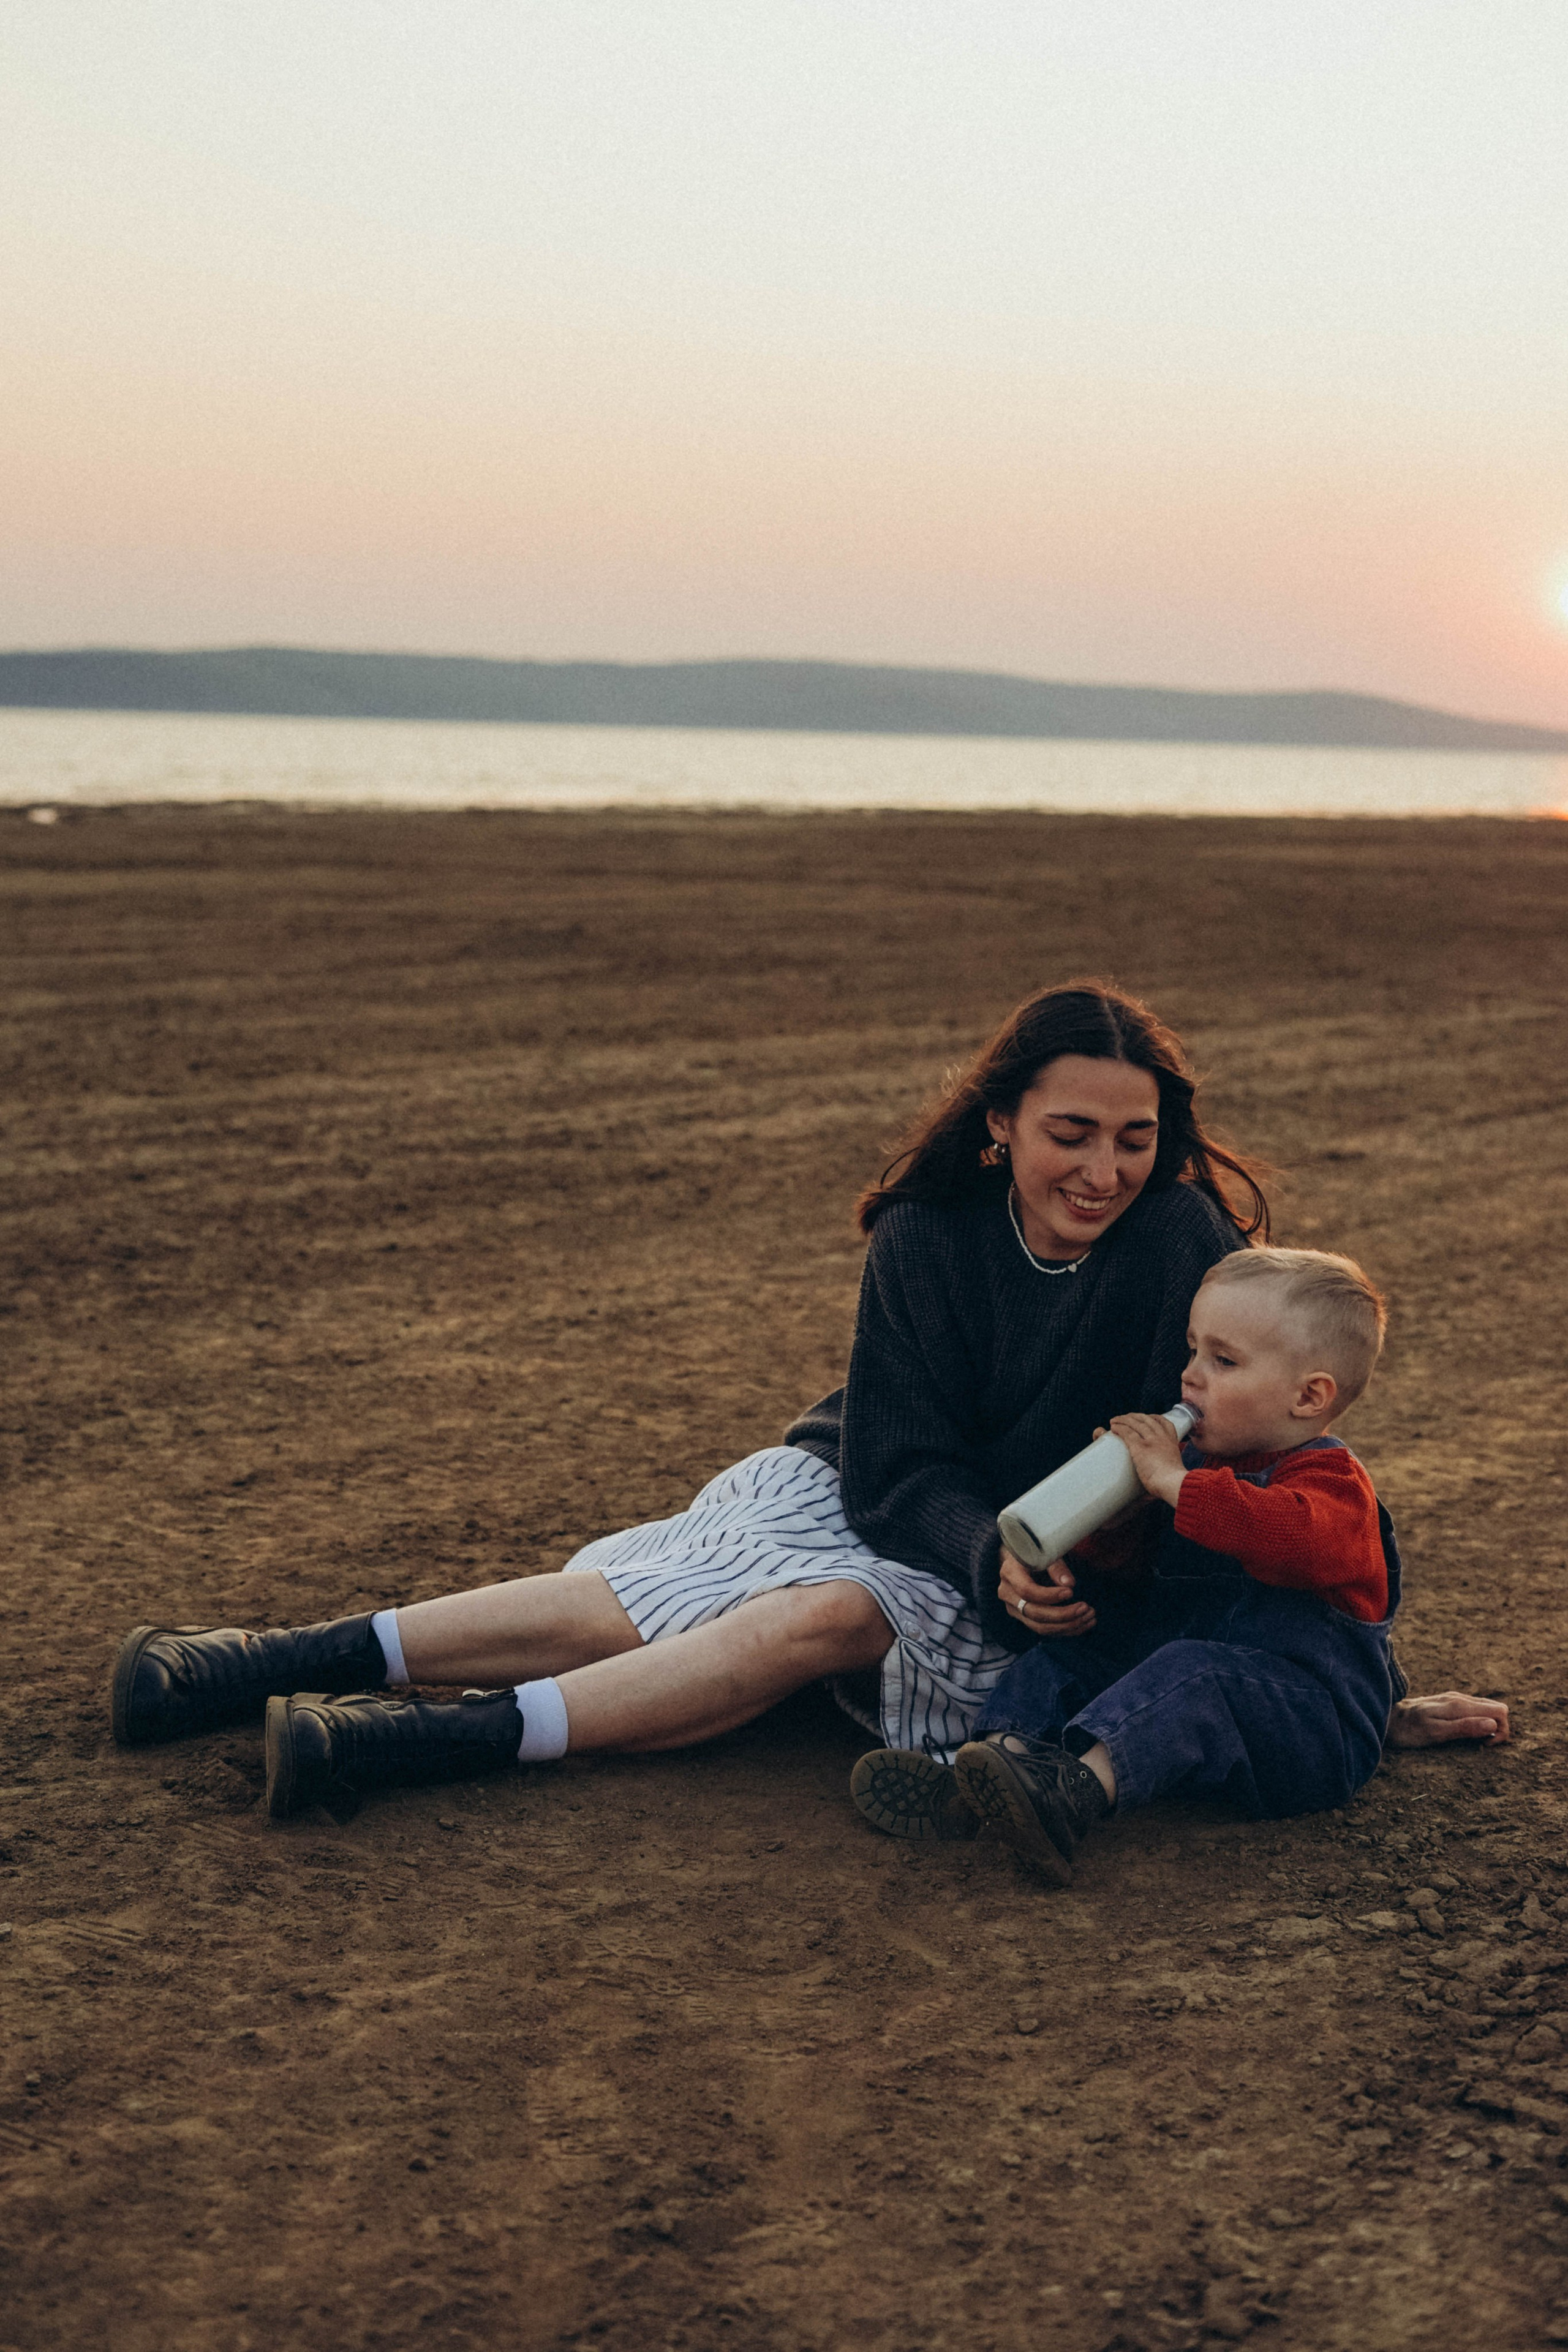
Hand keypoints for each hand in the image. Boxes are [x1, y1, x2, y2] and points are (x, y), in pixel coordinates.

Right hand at [998, 1546, 1095, 1637]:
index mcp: (1010, 1574)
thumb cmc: (1034, 1554)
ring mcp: (1014, 1610)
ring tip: (1090, 1616)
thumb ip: (1056, 1567)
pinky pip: (1045, 1631)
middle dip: (1063, 1614)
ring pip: (1040, 1627)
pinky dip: (1067, 1630)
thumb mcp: (1044, 1553)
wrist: (1017, 1561)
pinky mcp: (1024, 1619)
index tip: (1070, 1592)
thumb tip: (1069, 1583)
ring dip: (1068, 1625)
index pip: (1027, 1591)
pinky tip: (1084, 1624)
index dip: (1049, 1595)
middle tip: (1086, 1608)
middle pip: (1034, 1613)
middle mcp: (1008, 1595)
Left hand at [1108, 1412, 1186, 1506]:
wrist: (1175, 1484)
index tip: (1148, 1418)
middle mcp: (1162, 1439)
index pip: (1165, 1423)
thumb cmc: (1174, 1486)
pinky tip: (1113, 1427)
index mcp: (1172, 1444)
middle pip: (1147, 1420)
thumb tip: (1150, 1497)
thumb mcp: (1172, 1474)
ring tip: (1114, 1421)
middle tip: (1126, 1418)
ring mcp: (1151, 1441)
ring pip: (1135, 1423)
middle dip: (1135, 1417)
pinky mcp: (1140, 1448)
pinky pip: (1127, 1432)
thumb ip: (1163, 1479)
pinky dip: (1119, 1428)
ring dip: (1123, 1420)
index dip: (1155, 1418)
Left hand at [1386, 1691, 1509, 1748]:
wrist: (1388, 1719)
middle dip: (1498, 1728)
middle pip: (1497, 1708)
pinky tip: (1464, 1733)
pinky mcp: (1449, 1704)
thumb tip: (1493, 1725)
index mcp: (1460, 1705)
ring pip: (1487, 1709)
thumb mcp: (1437, 1733)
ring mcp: (1454, 1699)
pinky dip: (1478, 1722)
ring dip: (1488, 1726)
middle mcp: (1460, 1698)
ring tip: (1473, 1741)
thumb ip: (1465, 1727)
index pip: (1500, 1711)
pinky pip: (1474, 1710)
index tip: (1486, 1744)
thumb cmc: (1410, 1730)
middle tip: (1481, 1745)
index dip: (1501, 1730)